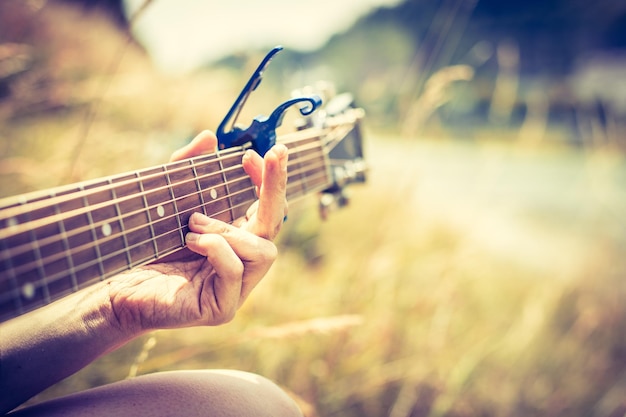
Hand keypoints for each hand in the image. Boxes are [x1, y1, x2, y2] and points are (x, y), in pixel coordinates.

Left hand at [107, 131, 287, 335]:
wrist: (113, 289)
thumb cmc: (142, 247)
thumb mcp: (167, 199)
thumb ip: (186, 168)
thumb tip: (210, 137)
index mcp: (236, 240)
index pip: (268, 209)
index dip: (269, 181)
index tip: (252, 154)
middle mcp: (242, 263)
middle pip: (276, 225)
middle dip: (274, 187)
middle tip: (265, 155)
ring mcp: (235, 289)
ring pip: (263, 251)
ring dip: (228, 228)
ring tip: (193, 222)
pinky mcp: (222, 308)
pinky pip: (235, 270)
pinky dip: (216, 248)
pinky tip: (191, 241)